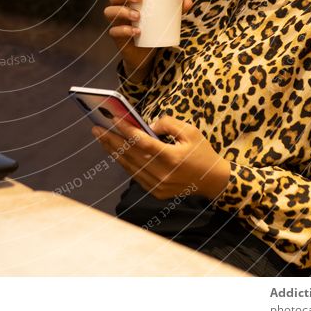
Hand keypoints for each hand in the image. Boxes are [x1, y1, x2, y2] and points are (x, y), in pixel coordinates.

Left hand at [91, 115, 230, 200]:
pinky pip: (135, 174)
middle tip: (96, 127)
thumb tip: (147, 125)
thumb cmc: (202, 152)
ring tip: (100, 137)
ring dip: (113, 151)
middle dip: (111, 140)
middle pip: (130, 155)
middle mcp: (162, 174)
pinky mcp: (156, 192)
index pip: (142, 142)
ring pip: (129, 166)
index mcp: (172, 158)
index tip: (112, 118)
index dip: (125, 130)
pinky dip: (123, 162)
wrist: (214, 181)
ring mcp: (158, 185)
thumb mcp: (191, 131)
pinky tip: (114, 151)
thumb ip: (168, 124)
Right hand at [103, 0, 193, 79]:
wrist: (146, 53)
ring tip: (138, 16)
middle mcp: (117, 8)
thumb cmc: (152, 27)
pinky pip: (114, 31)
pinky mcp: (116, 37)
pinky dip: (124, 31)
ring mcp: (115, 23)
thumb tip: (188, 1)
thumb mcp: (164, 16)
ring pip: (110, 12)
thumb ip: (174, 9)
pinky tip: (136, 32)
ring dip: (123, 12)